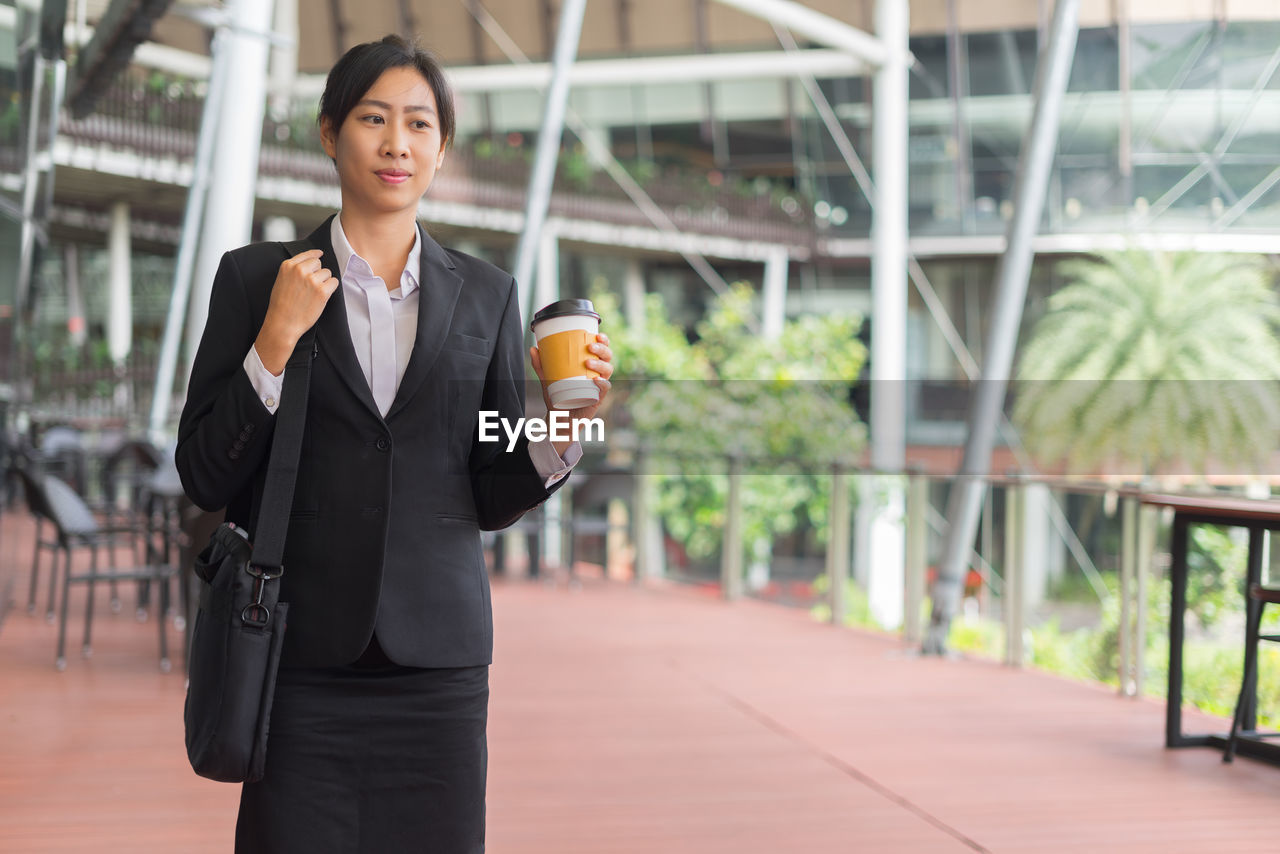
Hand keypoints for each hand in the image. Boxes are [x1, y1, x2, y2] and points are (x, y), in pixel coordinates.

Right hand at [254, 249, 339, 374]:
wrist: (283, 324)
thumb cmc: (281, 306)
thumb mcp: (281, 281)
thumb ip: (292, 270)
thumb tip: (308, 263)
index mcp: (288, 266)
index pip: (307, 254)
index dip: (315, 255)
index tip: (320, 254)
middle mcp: (300, 270)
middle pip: (318, 263)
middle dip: (318, 272)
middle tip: (311, 287)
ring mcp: (312, 280)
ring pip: (327, 273)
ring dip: (324, 282)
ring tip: (313, 294)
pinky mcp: (322, 291)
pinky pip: (334, 282)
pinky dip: (331, 289)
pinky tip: (321, 297)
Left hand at [530, 332, 613, 455]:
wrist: (559, 417)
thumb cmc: (557, 396)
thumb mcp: (547, 379)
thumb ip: (541, 365)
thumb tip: (533, 349)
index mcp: (589, 364)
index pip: (601, 349)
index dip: (604, 340)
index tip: (597, 334)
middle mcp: (597, 373)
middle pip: (607, 357)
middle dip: (603, 349)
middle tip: (590, 347)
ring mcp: (599, 385)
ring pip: (608, 370)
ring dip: (601, 364)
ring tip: (588, 363)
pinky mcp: (598, 398)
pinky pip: (605, 388)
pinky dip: (603, 383)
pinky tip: (596, 380)